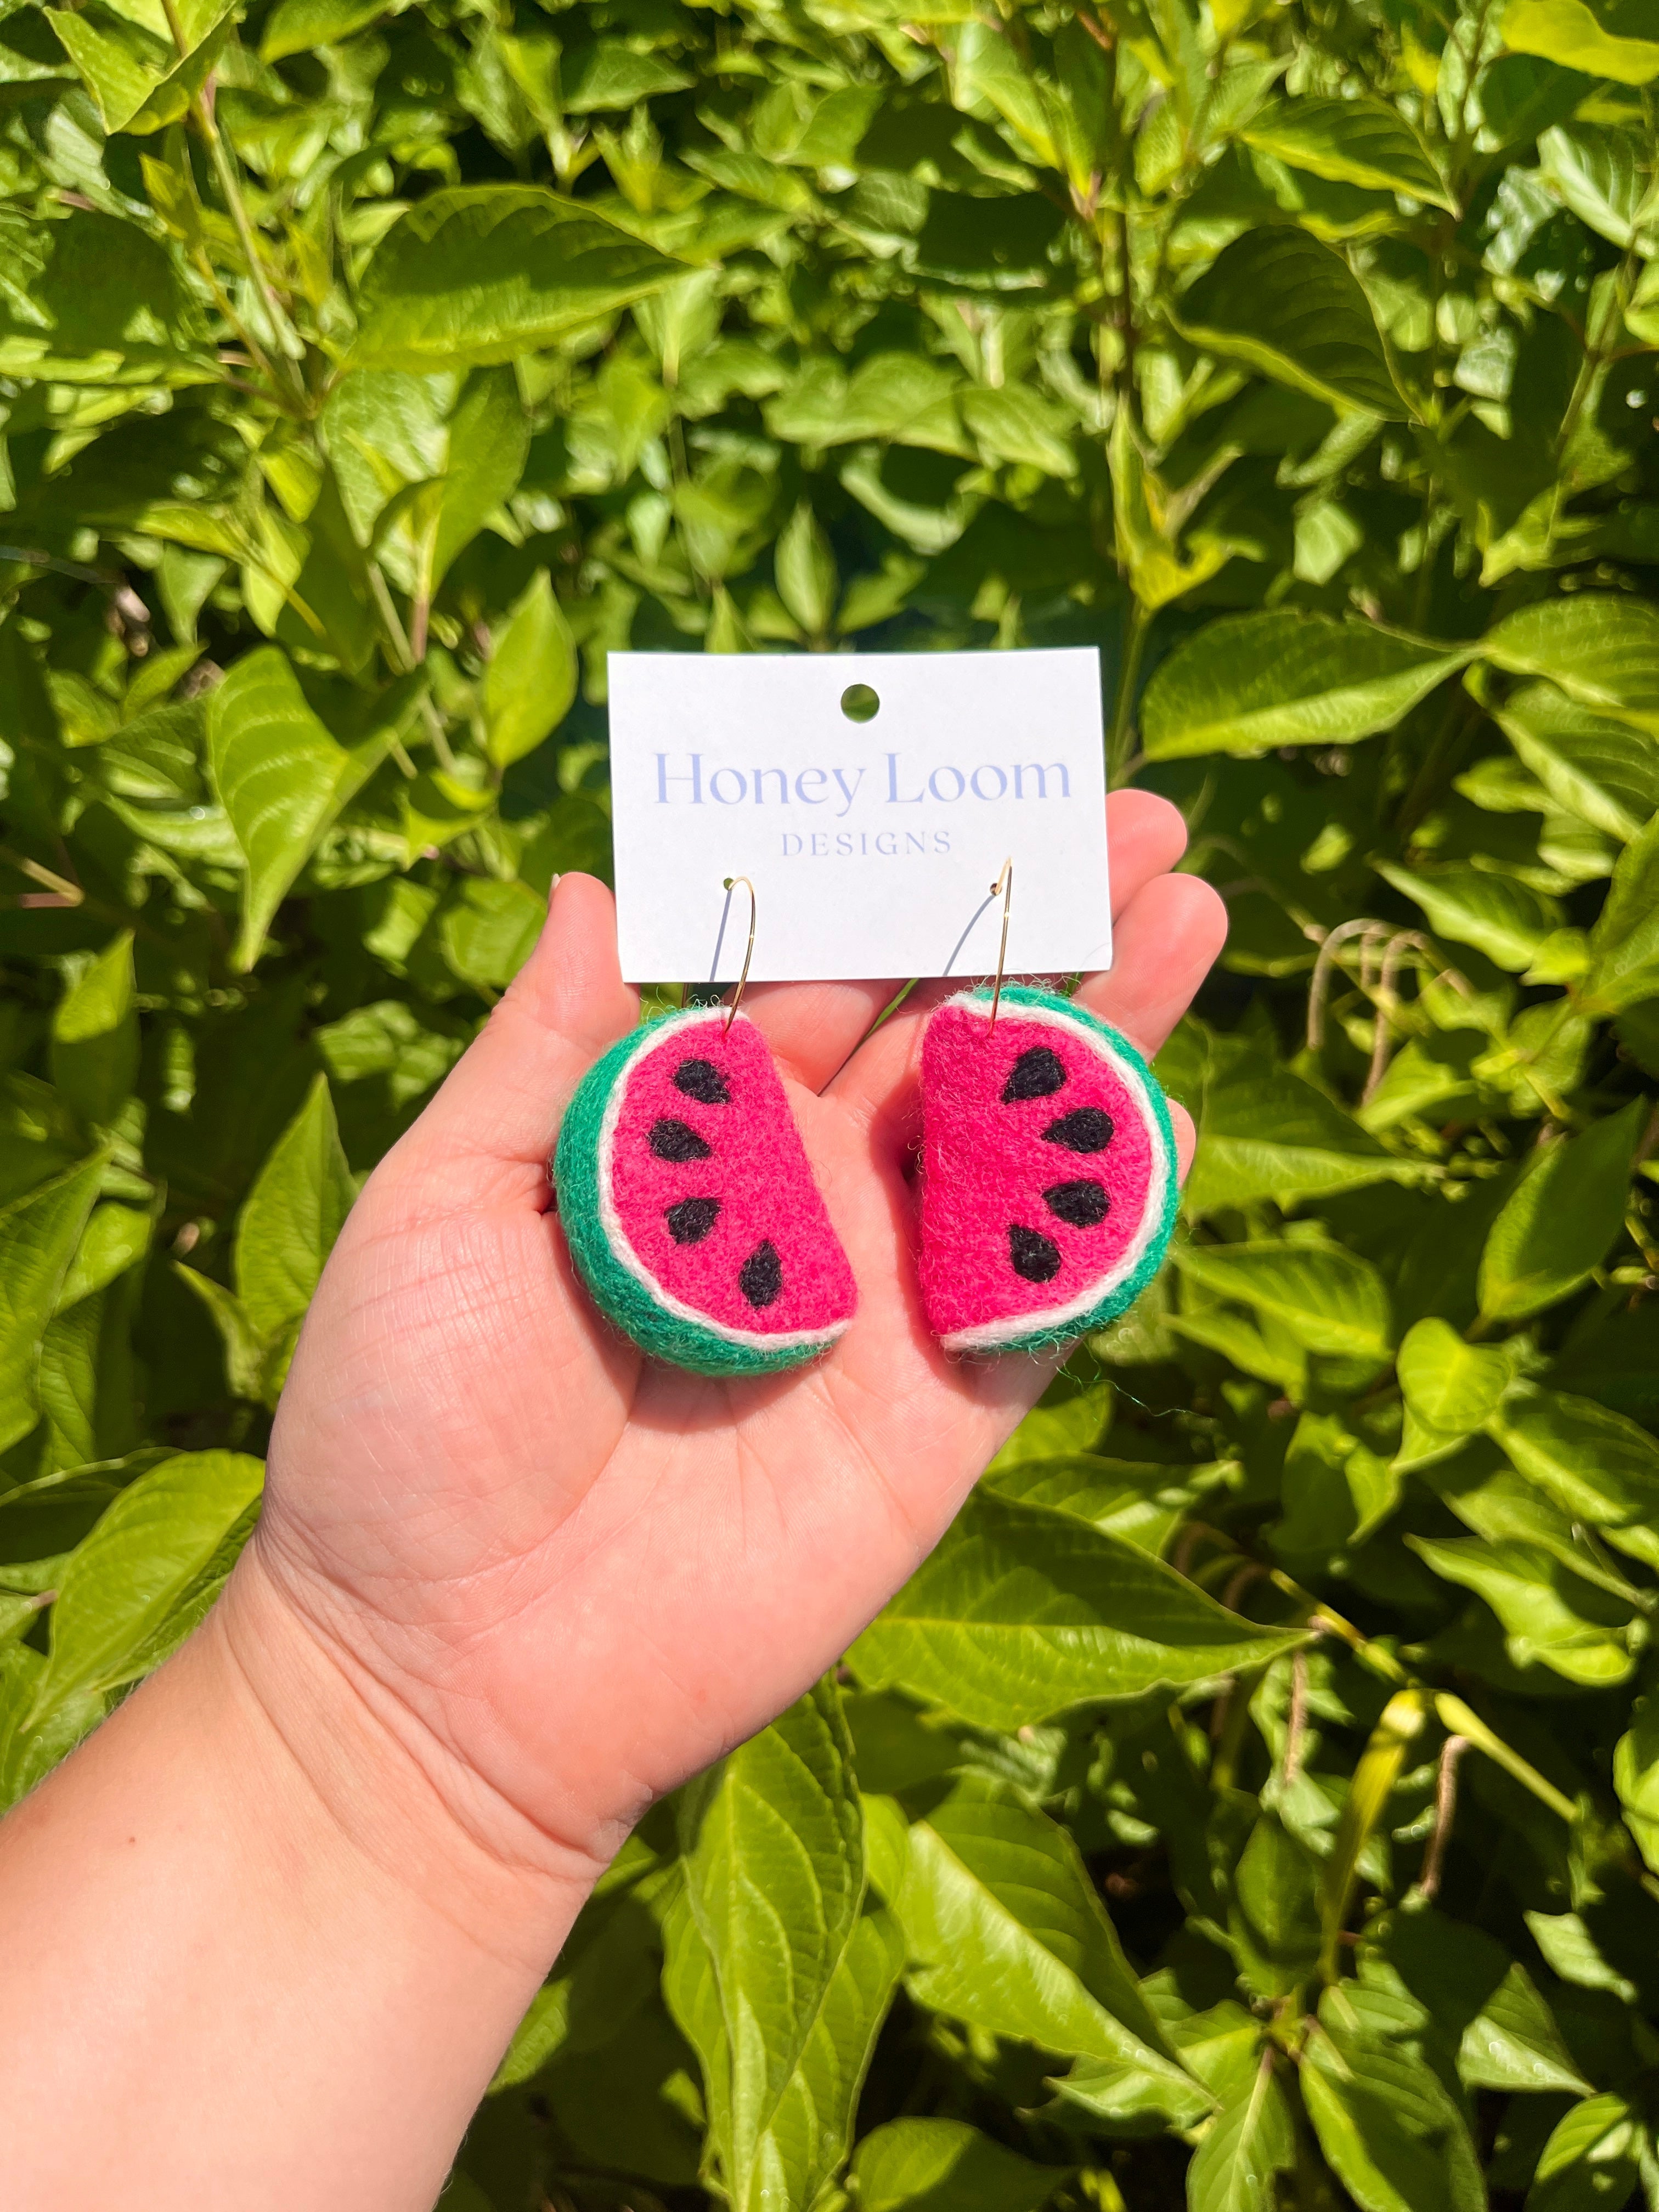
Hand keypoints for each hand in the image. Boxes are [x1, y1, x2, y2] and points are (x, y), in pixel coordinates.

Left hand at [232, 790, 1225, 1905]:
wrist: (441, 1674)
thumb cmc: (401, 1427)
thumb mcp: (442, 1205)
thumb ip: (543, 1051)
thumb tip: (594, 882)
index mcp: (681, 1130)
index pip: (810, 971)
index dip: (890, 877)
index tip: (963, 777)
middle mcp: (796, 1198)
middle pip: (942, 1032)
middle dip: (1036, 924)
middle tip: (1137, 819)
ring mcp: (876, 1305)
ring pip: (1014, 1143)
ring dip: (1100, 1033)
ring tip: (1187, 913)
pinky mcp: (931, 1421)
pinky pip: (1042, 1304)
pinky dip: (1108, 1215)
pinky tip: (1164, 1116)